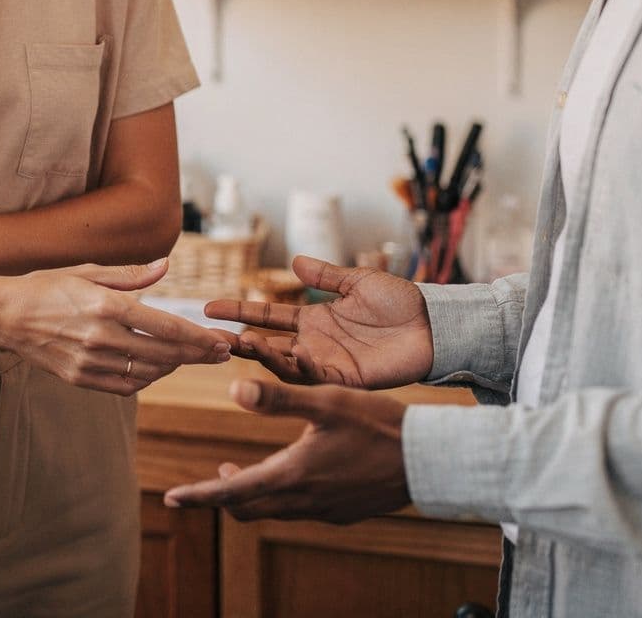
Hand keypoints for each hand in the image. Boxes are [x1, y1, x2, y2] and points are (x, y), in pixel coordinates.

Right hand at [0, 260, 231, 395]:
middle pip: (164, 354)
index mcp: (106, 305)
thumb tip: (165, 267)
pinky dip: (146, 379)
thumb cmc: (46, 286)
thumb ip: (130, 274)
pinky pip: (124, 385)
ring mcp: (90, 361)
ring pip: (148, 372)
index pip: (166, 328)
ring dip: (174, 366)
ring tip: (188, 357)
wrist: (4, 315)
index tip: (220, 341)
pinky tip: (156, 369)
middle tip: (219, 353)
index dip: (198, 338)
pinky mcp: (80, 378)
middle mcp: (101, 336)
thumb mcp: (87, 271)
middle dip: (197, 354)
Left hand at [163, 381, 409, 522]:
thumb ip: (278, 396)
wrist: (430, 462)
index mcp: (291, 475)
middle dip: (220, 496)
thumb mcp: (326, 401)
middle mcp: (303, 501)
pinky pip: (298, 510)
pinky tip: (290, 472)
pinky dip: (279, 496)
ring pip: (272, 510)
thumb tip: (233, 388)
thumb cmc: (378, 426)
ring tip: (239, 470)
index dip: (198, 495)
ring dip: (251, 494)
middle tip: (206, 480)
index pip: (231, 492)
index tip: (170, 498)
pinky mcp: (342, 512)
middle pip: (247, 508)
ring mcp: (324, 510)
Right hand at [205, 256, 431, 389]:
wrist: (433, 324)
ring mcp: (328, 362)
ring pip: (284, 364)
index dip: (239, 310)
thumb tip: (293, 262)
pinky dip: (296, 368)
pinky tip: (281, 355)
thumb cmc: (400, 301)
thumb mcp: (358, 282)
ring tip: (241, 343)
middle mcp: (315, 342)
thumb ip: (326, 275)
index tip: (208, 307)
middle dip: (240, 340)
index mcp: (314, 318)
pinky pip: (314, 377)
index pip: (267, 316)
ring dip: (262, 355)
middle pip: (268, 344)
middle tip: (212, 335)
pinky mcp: (345, 378)